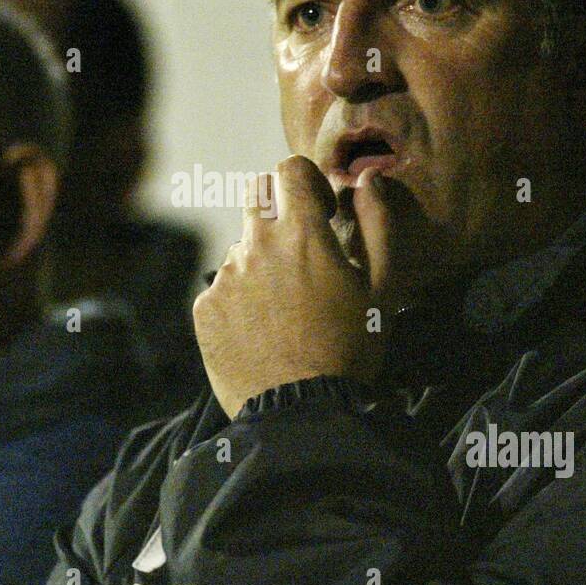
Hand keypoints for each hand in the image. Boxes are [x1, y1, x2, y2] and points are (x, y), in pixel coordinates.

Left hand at [192, 155, 399, 418]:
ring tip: (285, 311)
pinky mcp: (204, 308)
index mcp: (301, 234)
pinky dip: (240, 300)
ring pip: (241, 248)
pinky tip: (262, 333)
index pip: (288, 170)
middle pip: (257, 198)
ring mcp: (224, 277)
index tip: (321, 213)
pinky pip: (222, 288)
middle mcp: (255, 245)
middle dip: (280, 214)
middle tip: (302, 256)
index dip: (306, 184)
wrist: (300, 414)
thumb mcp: (381, 289)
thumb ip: (378, 225)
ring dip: (261, 263)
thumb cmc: (350, 350)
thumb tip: (367, 181)